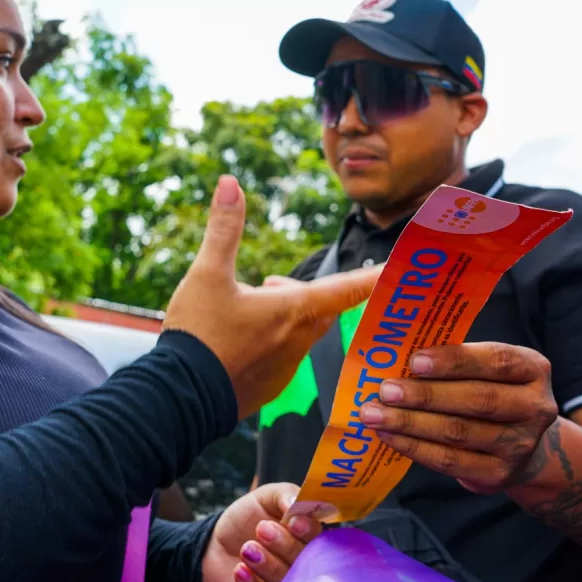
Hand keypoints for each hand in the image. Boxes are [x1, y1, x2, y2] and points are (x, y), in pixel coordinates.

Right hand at [163, 176, 380, 417]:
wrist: (180, 398)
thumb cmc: (199, 335)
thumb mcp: (207, 274)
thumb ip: (223, 229)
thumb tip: (230, 183)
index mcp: (293, 310)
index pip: (349, 288)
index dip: (375, 276)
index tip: (401, 271)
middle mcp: (299, 341)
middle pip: (319, 308)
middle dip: (299, 292)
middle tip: (265, 286)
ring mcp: (286, 368)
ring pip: (298, 333)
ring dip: (281, 317)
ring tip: (244, 312)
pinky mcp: (269, 387)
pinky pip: (280, 358)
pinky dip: (267, 344)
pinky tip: (234, 343)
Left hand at [201, 483, 321, 581]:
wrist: (219, 542)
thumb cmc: (249, 517)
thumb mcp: (266, 497)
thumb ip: (284, 495)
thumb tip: (296, 502)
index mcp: (308, 534)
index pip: (319, 536)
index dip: (308, 530)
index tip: (293, 522)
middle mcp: (303, 561)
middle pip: (306, 560)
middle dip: (285, 544)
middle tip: (262, 528)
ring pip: (287, 581)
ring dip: (267, 564)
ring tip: (247, 548)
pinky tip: (240, 570)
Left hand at [358, 341, 558, 493]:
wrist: (523, 443)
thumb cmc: (491, 389)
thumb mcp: (486, 366)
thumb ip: (455, 359)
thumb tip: (398, 355)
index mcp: (532, 368)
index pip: (496, 361)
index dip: (455, 361)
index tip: (415, 361)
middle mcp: (535, 407)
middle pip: (477, 400)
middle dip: (425, 395)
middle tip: (385, 390)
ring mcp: (520, 445)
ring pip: (458, 433)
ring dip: (410, 423)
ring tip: (374, 414)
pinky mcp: (498, 474)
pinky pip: (450, 461)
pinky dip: (414, 447)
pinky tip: (388, 436)